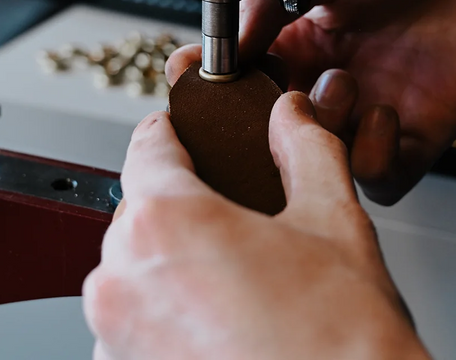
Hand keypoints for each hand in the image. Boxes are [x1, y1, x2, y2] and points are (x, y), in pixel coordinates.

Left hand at [83, 93, 429, 359]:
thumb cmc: (340, 343)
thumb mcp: (334, 221)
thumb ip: (307, 151)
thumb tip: (295, 118)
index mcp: (166, 221)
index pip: (149, 147)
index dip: (175, 134)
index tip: (183, 137)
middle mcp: (123, 279)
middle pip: (142, 215)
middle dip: (186, 215)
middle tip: (238, 232)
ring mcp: (115, 337)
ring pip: (137, 275)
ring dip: (174, 272)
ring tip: (237, 293)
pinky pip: (134, 330)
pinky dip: (167, 324)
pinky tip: (221, 330)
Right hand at [168, 0, 455, 204]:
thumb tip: (225, 41)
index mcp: (301, 40)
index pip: (242, 80)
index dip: (217, 86)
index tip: (197, 78)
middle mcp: (331, 81)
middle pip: (274, 133)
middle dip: (262, 123)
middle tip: (268, 98)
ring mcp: (373, 111)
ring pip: (322, 164)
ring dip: (321, 135)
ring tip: (342, 83)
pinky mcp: (421, 134)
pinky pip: (382, 177)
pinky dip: (371, 158)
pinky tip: (384, 112)